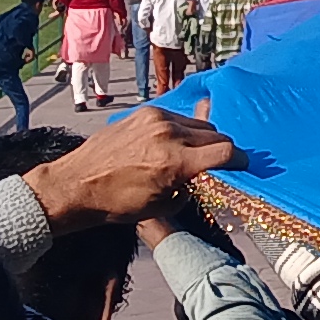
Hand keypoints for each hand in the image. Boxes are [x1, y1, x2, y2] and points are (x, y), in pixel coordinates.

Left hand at [20, 107, 237, 233]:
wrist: (77, 184)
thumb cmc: (115, 202)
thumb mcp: (159, 206)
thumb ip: (188, 189)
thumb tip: (200, 178)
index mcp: (175, 162)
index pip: (225, 151)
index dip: (239, 160)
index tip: (242, 165)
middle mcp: (169, 134)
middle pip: (215, 134)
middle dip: (221, 149)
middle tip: (219, 163)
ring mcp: (156, 119)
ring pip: (198, 123)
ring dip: (202, 138)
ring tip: (193, 154)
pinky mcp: (144, 113)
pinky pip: (177, 118)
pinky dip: (182, 130)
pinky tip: (172, 143)